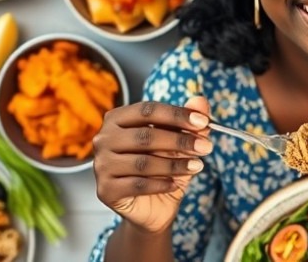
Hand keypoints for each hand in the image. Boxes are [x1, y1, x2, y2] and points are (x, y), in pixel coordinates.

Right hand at [93, 97, 211, 233]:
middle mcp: (104, 139)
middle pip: (145, 136)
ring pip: (143, 162)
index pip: (148, 110)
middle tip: (206, 147)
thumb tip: (200, 101)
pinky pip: (138, 184)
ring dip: (175, 164)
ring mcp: (101, 165)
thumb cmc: (164, 167)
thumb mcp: (181, 143)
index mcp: (118, 118)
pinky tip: (175, 184)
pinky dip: (161, 184)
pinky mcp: (106, 190)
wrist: (153, 207)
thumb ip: (189, 121)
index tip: (204, 122)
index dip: (177, 115)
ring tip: (197, 166)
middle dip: (180, 141)